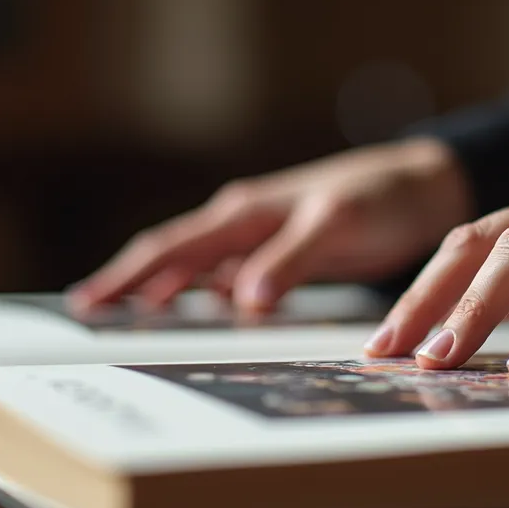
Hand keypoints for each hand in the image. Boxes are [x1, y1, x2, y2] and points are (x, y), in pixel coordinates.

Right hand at [69, 137, 471, 312]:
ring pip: (194, 267)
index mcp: (243, 213)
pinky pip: (226, 277)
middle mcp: (241, 222)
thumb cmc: (379, 200)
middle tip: (86, 313)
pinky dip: (201, 294)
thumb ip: (289, 260)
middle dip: (127, 282)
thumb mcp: (336, 227)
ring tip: (123, 318)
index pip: (171, 248)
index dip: (128, 275)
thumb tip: (240, 299)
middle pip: (169, 256)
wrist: (422, 189)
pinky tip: (191, 313)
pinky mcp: (279, 256)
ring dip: (159, 289)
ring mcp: (257, 239)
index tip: (90, 302)